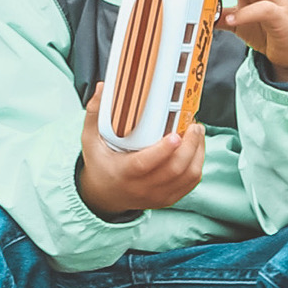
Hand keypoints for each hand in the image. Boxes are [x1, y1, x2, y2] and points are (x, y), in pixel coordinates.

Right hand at [75, 85, 205, 221]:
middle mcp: (142, 187)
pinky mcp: (168, 199)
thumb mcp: (91, 140)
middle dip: (189, 146)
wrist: (104, 195)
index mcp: (123, 172)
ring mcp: (158, 196)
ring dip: (197, 153)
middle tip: (193, 126)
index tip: (175, 134)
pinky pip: (190, 183)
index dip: (163, 150)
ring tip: (197, 133)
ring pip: (187, 177)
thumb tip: (103, 89)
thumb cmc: (100, 164)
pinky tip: (196, 148)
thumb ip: (95, 114)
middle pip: (174, 170)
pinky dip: (197, 164)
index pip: (146, 164)